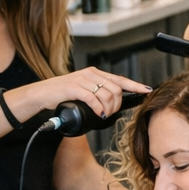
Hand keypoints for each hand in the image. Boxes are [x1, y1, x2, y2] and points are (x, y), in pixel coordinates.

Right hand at [27, 66, 149, 122]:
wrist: (41, 94)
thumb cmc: (62, 95)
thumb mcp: (82, 91)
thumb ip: (96, 93)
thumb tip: (112, 102)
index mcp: (95, 74)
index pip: (119, 79)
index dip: (135, 85)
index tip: (146, 90)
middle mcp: (90, 74)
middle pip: (116, 89)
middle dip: (117, 105)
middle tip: (110, 113)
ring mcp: (82, 80)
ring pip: (107, 94)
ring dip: (108, 109)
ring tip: (103, 115)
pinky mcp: (73, 87)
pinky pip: (93, 98)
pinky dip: (98, 108)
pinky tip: (98, 114)